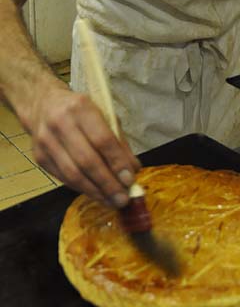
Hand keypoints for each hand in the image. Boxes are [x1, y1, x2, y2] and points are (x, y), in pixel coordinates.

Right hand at [24, 76, 140, 207]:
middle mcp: (60, 123)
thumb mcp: (104, 116)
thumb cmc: (80, 111)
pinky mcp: (39, 157)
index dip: (117, 162)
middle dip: (107, 183)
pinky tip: (97, 194)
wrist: (43, 105)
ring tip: (112, 201)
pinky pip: (63, 178)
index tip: (130, 180)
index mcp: (80, 108)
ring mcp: (46, 141)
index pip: (102, 140)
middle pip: (86, 160)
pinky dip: (82, 189)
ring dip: (95, 191)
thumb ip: (119, 142)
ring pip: (72, 174)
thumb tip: (133, 170)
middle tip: (123, 199)